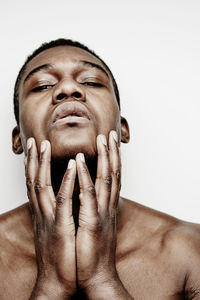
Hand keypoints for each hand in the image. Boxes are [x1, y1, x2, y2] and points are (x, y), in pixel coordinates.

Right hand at [25, 138, 75, 298]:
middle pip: (34, 182)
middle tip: (35, 142)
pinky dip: (66, 182)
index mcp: (45, 214)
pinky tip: (71, 167)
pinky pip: (62, 201)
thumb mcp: (56, 231)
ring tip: (45, 146)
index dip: (34, 167)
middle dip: (34, 160)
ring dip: (43, 165)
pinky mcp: (60, 228)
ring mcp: (50, 219)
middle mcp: (43, 214)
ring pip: (42, 186)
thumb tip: (61, 201)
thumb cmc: (61, 255)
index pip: (36, 185)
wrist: (59, 281)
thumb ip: (57, 214)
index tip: (36, 150)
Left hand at [75, 131, 120, 289]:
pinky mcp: (92, 222)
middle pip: (113, 174)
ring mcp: (101, 213)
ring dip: (104, 158)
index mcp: (106, 207)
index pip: (112, 178)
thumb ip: (94, 208)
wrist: (96, 275)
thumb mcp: (95, 225)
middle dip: (112, 153)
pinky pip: (88, 196)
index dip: (113, 159)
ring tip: (101, 139)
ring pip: (105, 180)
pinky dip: (84, 177)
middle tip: (111, 134)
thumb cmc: (93, 249)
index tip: (111, 143)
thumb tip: (91, 194)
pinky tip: (79, 163)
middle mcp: (107, 207)